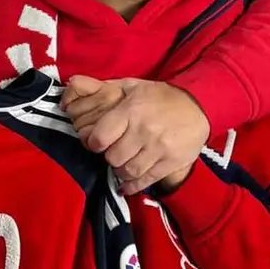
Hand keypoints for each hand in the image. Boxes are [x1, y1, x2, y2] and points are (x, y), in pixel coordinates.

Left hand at [70, 77, 209, 195]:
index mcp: (131, 111)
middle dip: (109, 156)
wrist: (198, 106)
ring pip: (127, 171)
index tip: (96, 141)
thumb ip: (102, 87)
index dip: (93, 142)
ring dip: (121, 170)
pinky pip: (145, 181)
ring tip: (123, 163)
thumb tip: (72, 83)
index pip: (100, 137)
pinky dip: (132, 185)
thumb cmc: (159, 96)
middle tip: (113, 151)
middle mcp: (143, 131)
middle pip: (112, 157)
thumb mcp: (131, 86)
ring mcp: (158, 149)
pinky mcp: (170, 163)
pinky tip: (127, 183)